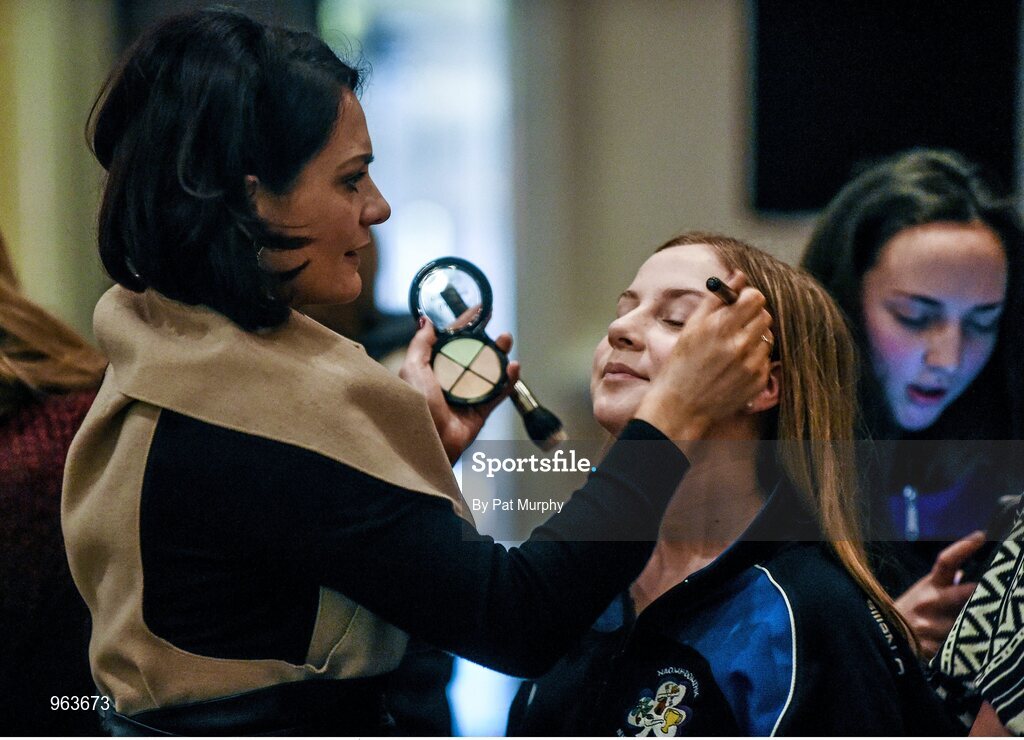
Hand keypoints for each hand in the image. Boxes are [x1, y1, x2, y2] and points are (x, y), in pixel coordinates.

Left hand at [400, 319, 520, 463]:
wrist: (428, 440)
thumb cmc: (415, 407)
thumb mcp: (412, 368)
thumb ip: (420, 344)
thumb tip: (425, 322)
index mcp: (433, 369)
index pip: (452, 342)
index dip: (465, 326)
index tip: (478, 311)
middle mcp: (451, 381)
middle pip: (474, 355)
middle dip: (488, 341)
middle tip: (498, 328)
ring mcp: (466, 397)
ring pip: (489, 371)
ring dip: (500, 355)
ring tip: (506, 341)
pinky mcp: (480, 412)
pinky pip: (498, 393)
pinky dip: (507, 380)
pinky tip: (513, 367)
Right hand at [634, 272, 772, 445]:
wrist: (680, 407)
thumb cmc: (680, 365)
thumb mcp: (691, 327)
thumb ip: (716, 299)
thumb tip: (738, 276)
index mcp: (720, 327)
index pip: (755, 297)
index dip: (747, 298)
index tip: (739, 304)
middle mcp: (738, 345)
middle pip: (765, 316)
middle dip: (752, 317)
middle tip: (736, 326)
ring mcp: (750, 364)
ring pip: (768, 338)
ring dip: (754, 340)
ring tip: (733, 350)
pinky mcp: (757, 381)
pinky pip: (766, 360)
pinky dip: (754, 360)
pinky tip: (735, 368)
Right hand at [895, 531, 984, 658]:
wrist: (886, 637)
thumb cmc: (909, 610)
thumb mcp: (923, 591)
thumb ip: (944, 583)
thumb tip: (966, 573)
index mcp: (929, 586)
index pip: (946, 561)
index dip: (964, 547)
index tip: (981, 535)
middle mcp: (931, 603)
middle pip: (965, 593)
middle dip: (983, 593)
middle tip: (1000, 590)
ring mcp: (932, 626)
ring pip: (968, 624)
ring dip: (981, 625)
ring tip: (993, 625)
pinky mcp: (935, 649)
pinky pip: (961, 647)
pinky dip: (970, 646)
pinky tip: (975, 647)